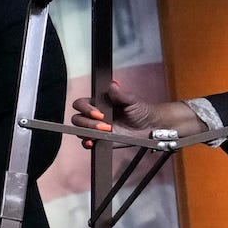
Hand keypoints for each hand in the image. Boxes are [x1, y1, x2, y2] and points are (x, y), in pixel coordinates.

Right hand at [72, 80, 200, 148]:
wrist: (150, 126)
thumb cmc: (141, 111)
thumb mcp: (132, 100)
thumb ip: (120, 94)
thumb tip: (113, 85)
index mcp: (99, 103)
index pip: (81, 104)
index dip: (86, 109)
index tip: (99, 113)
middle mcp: (95, 116)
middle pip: (77, 118)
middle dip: (88, 123)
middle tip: (105, 125)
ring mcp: (96, 128)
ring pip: (80, 130)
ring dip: (89, 132)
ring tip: (105, 132)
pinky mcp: (100, 139)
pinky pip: (86, 142)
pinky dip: (86, 143)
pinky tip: (93, 142)